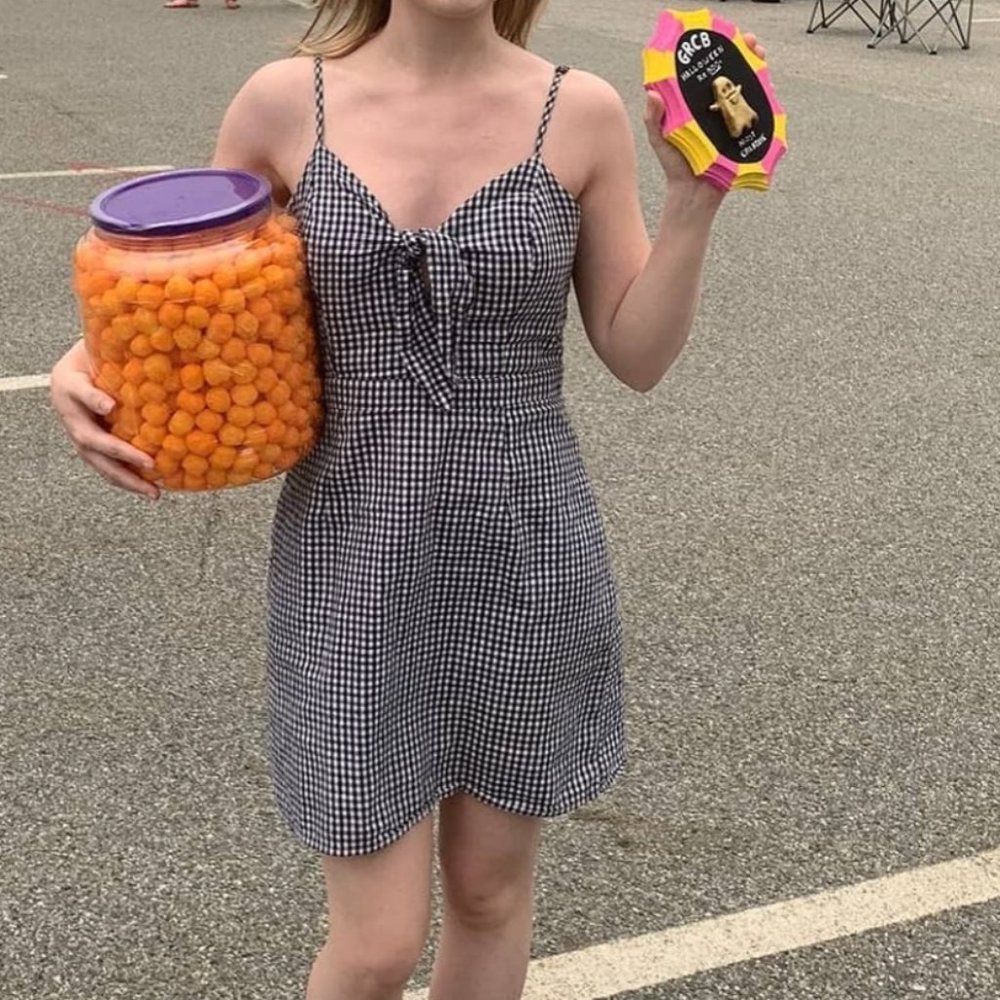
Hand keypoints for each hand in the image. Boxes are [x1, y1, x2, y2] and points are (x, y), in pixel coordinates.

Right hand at [50, 340, 159, 499]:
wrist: (78, 369)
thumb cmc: (98, 356)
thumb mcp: (103, 350)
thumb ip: (119, 355)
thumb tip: (157, 355)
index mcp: (70, 385)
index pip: (80, 392)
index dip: (93, 400)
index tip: (109, 405)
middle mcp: (69, 414)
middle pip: (90, 438)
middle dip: (120, 453)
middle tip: (149, 462)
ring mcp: (78, 434)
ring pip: (98, 462)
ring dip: (126, 479)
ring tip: (153, 492)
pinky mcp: (90, 449)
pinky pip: (107, 468)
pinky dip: (128, 480)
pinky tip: (151, 490)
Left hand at [644, 33, 766, 187]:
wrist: (694, 194)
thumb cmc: (675, 165)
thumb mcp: (659, 138)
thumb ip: (654, 118)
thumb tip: (651, 93)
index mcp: (696, 102)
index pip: (708, 70)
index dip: (717, 51)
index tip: (722, 36)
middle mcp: (716, 107)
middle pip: (733, 73)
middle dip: (744, 54)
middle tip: (750, 42)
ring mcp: (732, 119)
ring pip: (749, 88)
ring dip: (758, 69)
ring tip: (760, 56)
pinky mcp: (745, 134)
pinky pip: (758, 112)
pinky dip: (765, 97)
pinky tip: (768, 85)